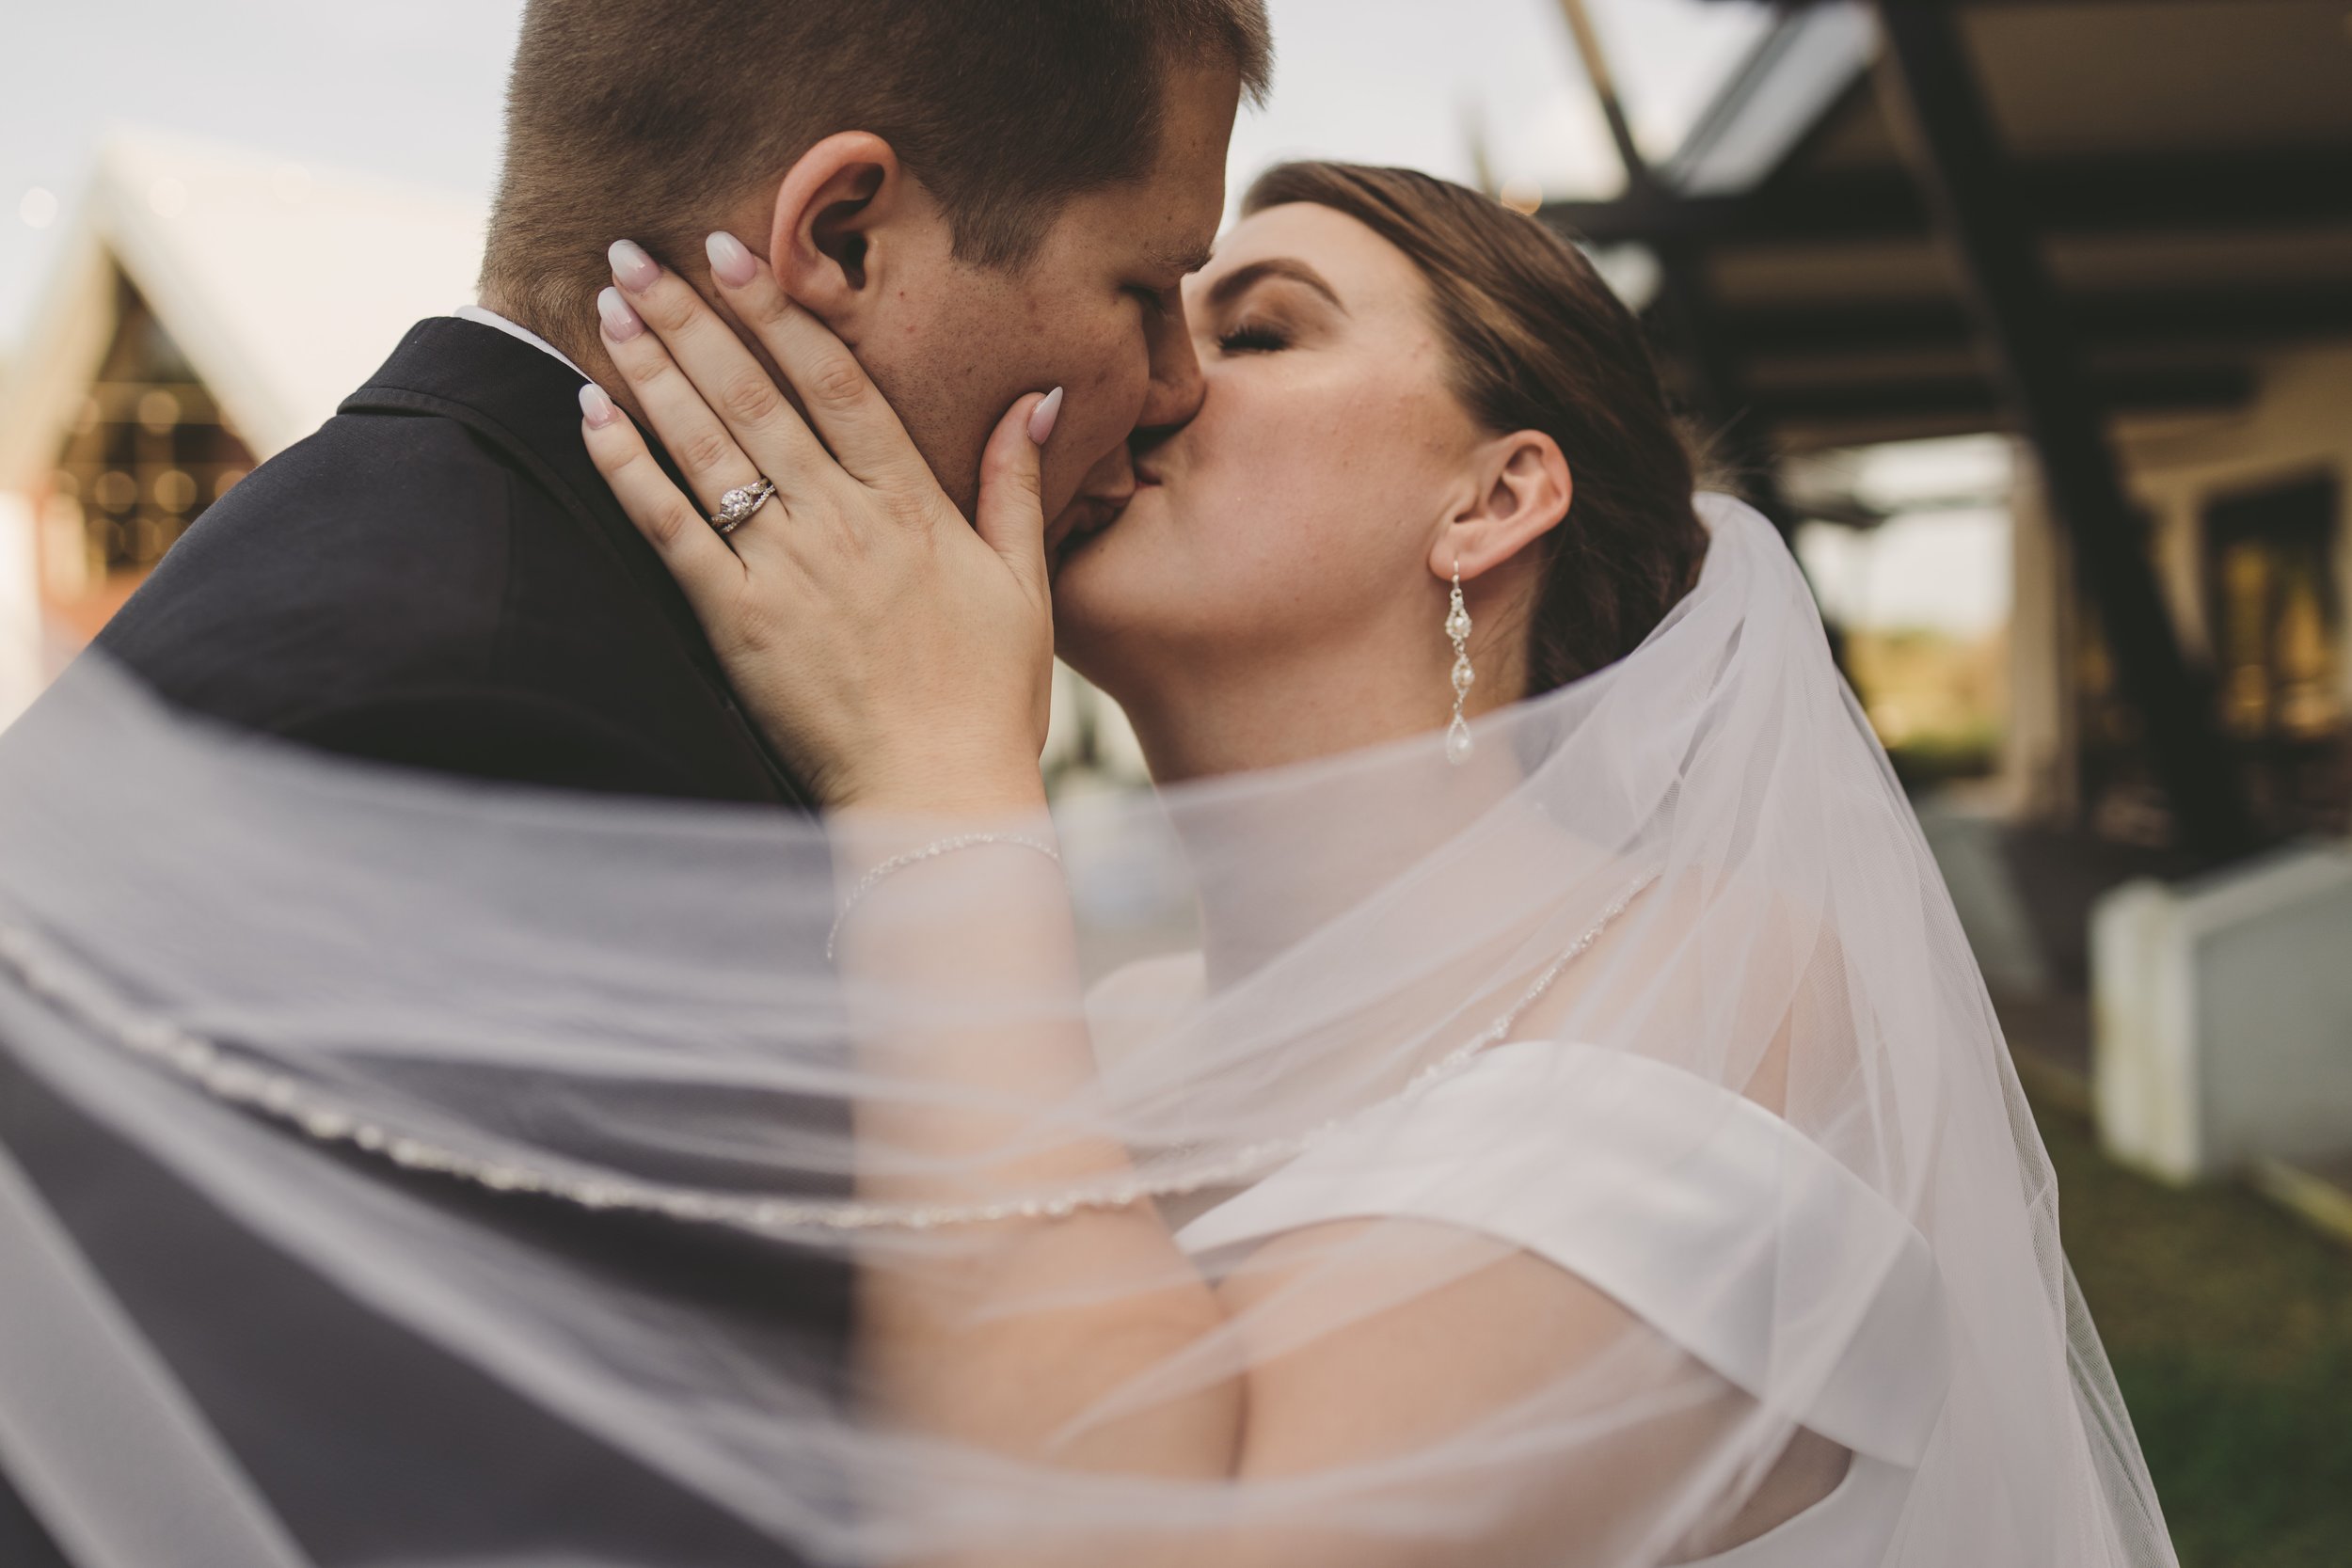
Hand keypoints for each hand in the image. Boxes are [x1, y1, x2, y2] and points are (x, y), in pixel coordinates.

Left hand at [579, 235, 1059, 814]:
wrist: (939, 793)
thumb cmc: (989, 699)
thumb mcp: (1024, 582)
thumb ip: (1016, 483)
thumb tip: (1038, 395)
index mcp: (911, 504)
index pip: (835, 381)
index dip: (778, 309)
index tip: (732, 249)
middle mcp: (843, 520)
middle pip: (754, 395)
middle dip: (690, 316)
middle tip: (633, 253)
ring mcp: (785, 569)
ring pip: (707, 445)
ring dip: (652, 367)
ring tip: (607, 303)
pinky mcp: (737, 621)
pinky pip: (670, 527)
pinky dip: (628, 465)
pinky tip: (592, 410)